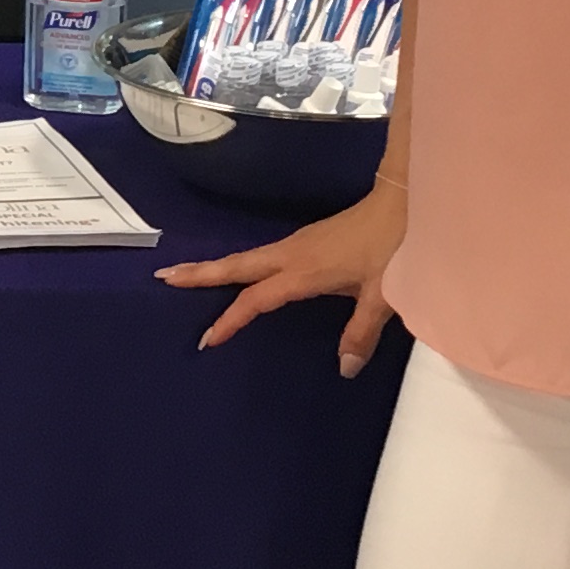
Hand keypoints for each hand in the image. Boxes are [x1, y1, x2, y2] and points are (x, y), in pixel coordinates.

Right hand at [156, 183, 405, 374]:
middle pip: (237, 266)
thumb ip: (362, 333)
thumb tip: (344, 369)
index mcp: (303, 271)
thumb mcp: (383, 294)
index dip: (231, 319)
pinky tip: (240, 272)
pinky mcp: (307, 241)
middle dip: (200, 273)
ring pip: (247, 258)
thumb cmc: (394, 246)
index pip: (257, 298)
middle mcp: (292, 255)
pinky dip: (239, 265)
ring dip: (216, 267)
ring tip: (187, 275)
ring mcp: (298, 244)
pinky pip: (261, 256)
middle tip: (164, 277)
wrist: (405, 199)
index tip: (208, 338)